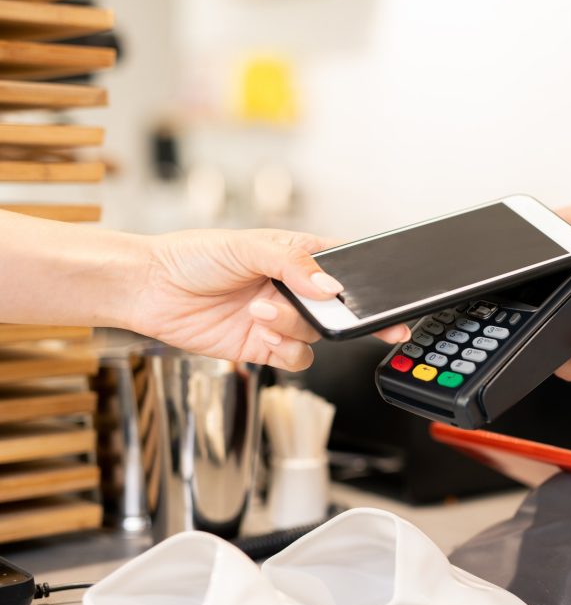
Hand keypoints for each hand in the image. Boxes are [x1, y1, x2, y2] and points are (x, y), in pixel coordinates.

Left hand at [130, 229, 410, 371]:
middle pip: (339, 309)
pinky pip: (296, 358)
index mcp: (296, 256)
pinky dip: (285, 349)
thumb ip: (293, 265)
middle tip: (349, 321)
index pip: (344, 269)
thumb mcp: (246, 247)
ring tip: (260, 311)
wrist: (148, 289)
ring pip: (316, 334)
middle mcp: (293, 289)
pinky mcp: (264, 346)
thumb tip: (331, 288)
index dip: (367, 284)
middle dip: (344, 317)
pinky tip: (261, 332)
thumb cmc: (191, 256)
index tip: (387, 300)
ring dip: (293, 326)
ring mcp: (280, 319)